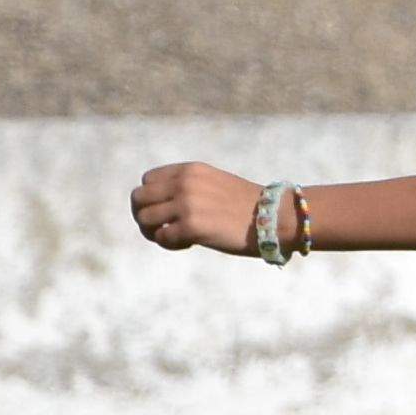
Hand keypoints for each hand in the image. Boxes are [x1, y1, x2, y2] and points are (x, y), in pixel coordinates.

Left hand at [132, 163, 262, 256]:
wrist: (276, 218)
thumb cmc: (248, 207)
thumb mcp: (214, 185)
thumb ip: (187, 189)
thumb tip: (157, 207)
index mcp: (191, 170)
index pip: (147, 180)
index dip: (152, 198)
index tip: (169, 210)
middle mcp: (185, 183)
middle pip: (138, 198)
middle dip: (144, 216)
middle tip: (162, 229)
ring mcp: (187, 204)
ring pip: (144, 218)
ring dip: (154, 232)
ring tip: (176, 238)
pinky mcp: (191, 226)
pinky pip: (161, 237)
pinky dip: (170, 244)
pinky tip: (189, 244)